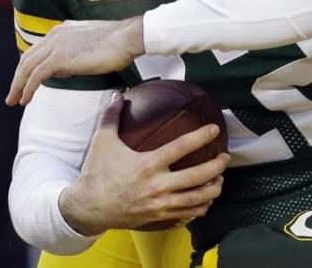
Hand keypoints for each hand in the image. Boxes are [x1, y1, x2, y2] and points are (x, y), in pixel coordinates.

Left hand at [6, 17, 144, 105]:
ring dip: (18, 86)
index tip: (25, 80)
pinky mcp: (59, 57)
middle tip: (13, 94)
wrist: (127, 38)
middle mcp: (55, 35)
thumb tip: (63, 69)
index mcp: (63, 29)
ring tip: (14, 101)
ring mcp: (56, 45)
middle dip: (17, 78)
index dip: (28, 66)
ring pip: (27, 68)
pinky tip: (26, 99)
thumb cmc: (118, 42)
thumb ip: (74, 53)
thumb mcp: (90, 44)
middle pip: (27, 58)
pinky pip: (36, 76)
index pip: (38, 49)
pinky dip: (28, 89)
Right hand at [59, 95, 228, 233]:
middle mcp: (157, 186)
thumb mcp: (101, 142)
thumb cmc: (96, 173)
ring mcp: (159, 204)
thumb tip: (119, 94)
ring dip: (214, 189)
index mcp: (147, 165)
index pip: (182, 148)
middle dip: (217, 166)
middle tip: (225, 157)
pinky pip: (187, 214)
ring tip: (220, 179)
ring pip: (197, 199)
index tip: (214, 128)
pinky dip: (201, 207)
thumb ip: (111, 117)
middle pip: (198, 176)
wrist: (86, 209)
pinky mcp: (158, 217)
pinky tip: (206, 199)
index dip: (201, 136)